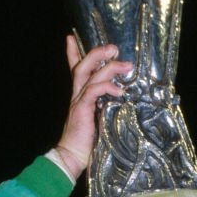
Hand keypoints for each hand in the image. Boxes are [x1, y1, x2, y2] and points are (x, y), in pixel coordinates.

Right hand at [56, 37, 131, 178]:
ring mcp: (77, 101)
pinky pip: (94, 91)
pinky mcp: (81, 109)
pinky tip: (118, 91)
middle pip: (82, 66)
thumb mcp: (98, 121)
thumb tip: (121, 102)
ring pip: (89, 74)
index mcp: (79, 97)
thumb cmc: (85, 143)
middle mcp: (76, 96)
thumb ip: (105, 109)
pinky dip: (106, 87)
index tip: (71, 38)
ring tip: (126, 65)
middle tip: (113, 47)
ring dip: (109, 67)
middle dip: (97, 53)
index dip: (72, 53)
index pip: (75, 70)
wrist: (71, 158)